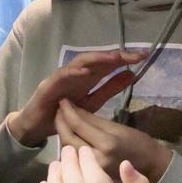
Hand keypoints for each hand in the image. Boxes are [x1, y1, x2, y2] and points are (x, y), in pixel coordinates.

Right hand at [6, 49, 142, 146]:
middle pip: (97, 59)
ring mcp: (61, 77)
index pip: (107, 64)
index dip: (125, 59)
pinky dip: (73, 72)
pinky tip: (85, 71)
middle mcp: (75, 73)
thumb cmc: (63, 115)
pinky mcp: (48, 85)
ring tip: (115, 58)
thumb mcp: (93, 102)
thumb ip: (110, 88)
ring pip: (80, 63)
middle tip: (136, 55)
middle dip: (116, 55)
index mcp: (87, 76)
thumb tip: (132, 74)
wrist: (36, 127)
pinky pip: (61, 76)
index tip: (145, 56)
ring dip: (97, 59)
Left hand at [53, 103, 174, 182]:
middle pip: (68, 140)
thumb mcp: (117, 127)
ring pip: (66, 152)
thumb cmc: (137, 143)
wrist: (151, 168)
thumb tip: (71, 108)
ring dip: (61, 136)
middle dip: (60, 124)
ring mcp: (91, 172)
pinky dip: (66, 150)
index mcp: (107, 144)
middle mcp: (96, 160)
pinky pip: (71, 163)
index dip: (67, 112)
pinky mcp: (88, 180)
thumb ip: (92, 120)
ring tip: (61, 122)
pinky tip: (66, 140)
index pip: (78, 125)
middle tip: (58, 111)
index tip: (61, 101)